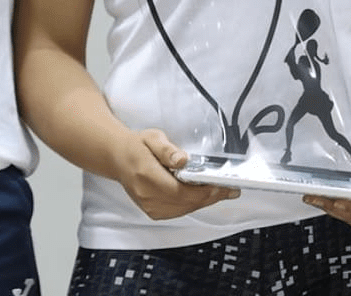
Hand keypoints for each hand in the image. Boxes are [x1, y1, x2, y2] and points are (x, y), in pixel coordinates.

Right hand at [120, 128, 239, 220]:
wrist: (119, 158)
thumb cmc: (137, 147)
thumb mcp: (152, 138)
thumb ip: (167, 149)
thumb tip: (182, 160)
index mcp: (146, 176)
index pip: (181, 191)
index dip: (205, 191)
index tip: (223, 186)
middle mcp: (147, 195)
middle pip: (186, 203)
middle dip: (211, 197)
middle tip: (231, 189)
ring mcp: (149, 206)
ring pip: (184, 210)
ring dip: (204, 202)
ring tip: (222, 192)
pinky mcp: (152, 212)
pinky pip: (178, 212)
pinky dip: (193, 204)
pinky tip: (204, 196)